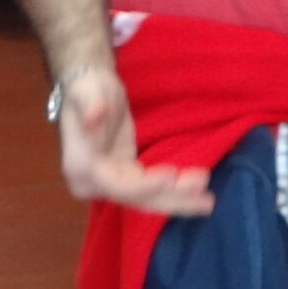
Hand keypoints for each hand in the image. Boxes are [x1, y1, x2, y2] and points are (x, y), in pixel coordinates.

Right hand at [54, 65, 211, 215]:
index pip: (116, 184)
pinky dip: (172, 192)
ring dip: (177, 200)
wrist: (89, 89)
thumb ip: (90, 104)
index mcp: (80, 166)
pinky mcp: (124, 176)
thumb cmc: (88, 87)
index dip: (145, 185)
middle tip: (205, 198)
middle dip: (171, 198)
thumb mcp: (88, 90)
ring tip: (207, 201)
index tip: (172, 176)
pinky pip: (149, 190)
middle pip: (135, 198)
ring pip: (145, 198)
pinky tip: (196, 193)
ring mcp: (108, 182)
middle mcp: (91, 183)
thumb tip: (94, 115)